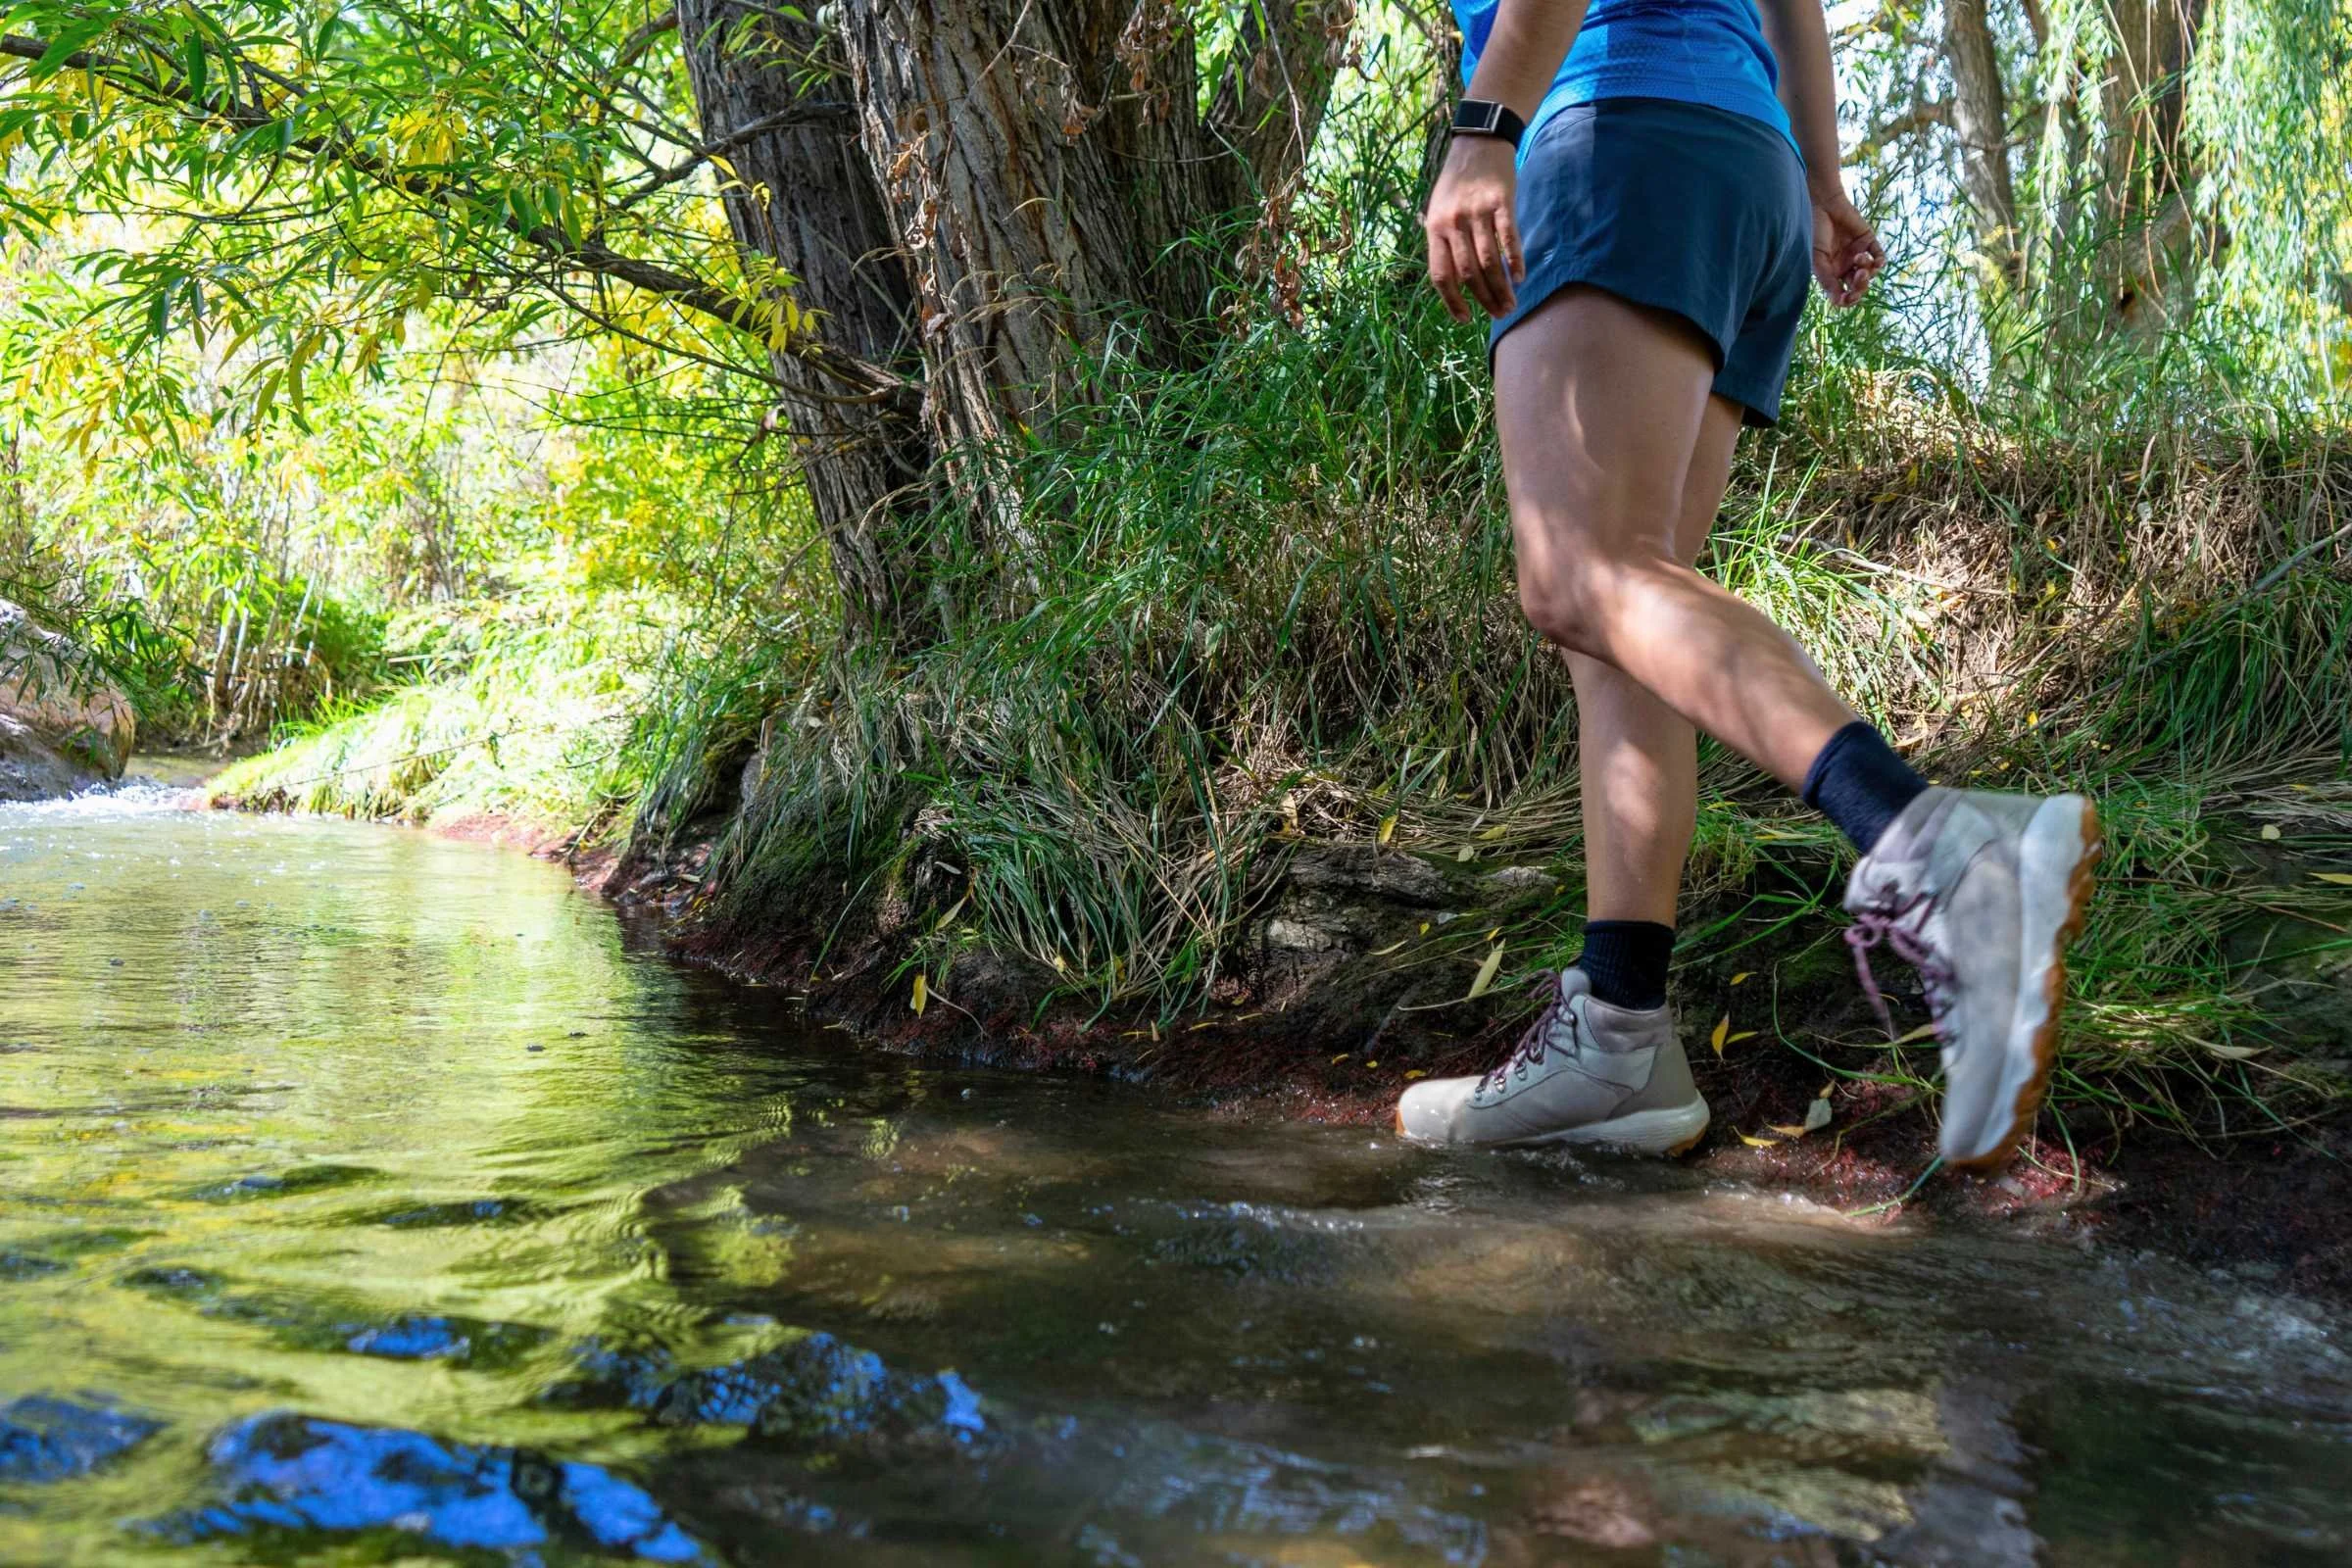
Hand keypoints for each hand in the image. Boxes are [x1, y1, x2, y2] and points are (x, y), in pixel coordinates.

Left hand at [1424, 135, 1525, 321]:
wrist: (1478, 141)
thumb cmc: (1457, 181)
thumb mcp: (1439, 210)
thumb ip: (1444, 242)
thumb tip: (1454, 283)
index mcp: (1435, 228)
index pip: (1441, 274)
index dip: (1452, 301)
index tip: (1465, 319)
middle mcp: (1454, 222)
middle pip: (1468, 273)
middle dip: (1484, 300)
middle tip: (1499, 316)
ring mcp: (1478, 212)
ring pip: (1489, 261)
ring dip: (1500, 288)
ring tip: (1510, 305)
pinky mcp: (1501, 201)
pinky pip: (1508, 238)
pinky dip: (1514, 261)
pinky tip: (1519, 278)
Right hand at [1810, 183, 1883, 306]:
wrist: (1823, 204)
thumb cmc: (1814, 232)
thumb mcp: (1817, 259)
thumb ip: (1827, 279)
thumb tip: (1837, 300)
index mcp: (1831, 274)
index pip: (1842, 294)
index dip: (1847, 300)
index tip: (1848, 298)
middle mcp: (1845, 267)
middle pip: (1858, 286)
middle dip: (1861, 286)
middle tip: (1859, 276)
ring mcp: (1858, 254)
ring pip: (1870, 273)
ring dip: (1868, 271)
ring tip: (1860, 259)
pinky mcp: (1868, 241)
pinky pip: (1879, 256)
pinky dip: (1880, 261)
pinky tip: (1876, 261)